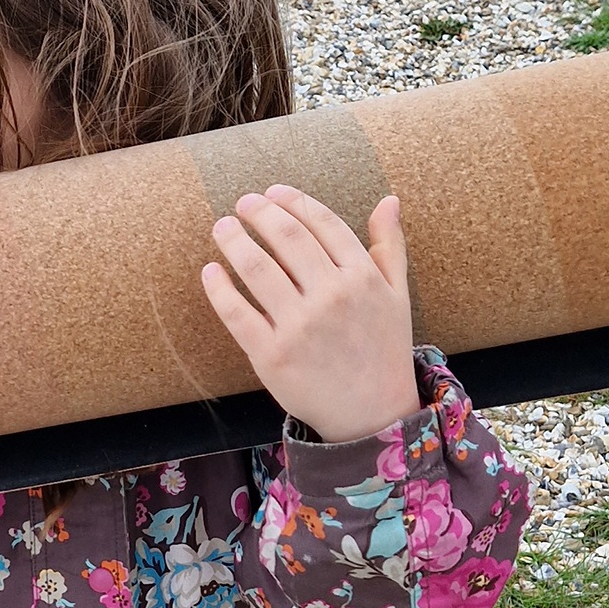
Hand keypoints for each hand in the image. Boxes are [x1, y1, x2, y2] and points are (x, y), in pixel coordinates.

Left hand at [201, 183, 420, 443]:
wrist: (372, 414)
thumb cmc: (383, 349)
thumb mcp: (397, 295)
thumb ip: (390, 246)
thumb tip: (388, 199)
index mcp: (362, 276)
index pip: (321, 223)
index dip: (292, 202)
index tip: (272, 193)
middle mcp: (332, 296)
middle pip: (286, 238)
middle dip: (259, 213)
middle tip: (243, 203)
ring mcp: (300, 327)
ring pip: (257, 268)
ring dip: (233, 240)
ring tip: (222, 227)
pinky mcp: (272, 356)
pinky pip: (236, 313)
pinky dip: (219, 288)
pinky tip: (211, 270)